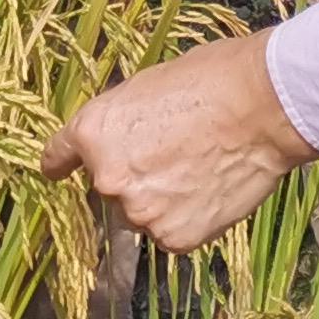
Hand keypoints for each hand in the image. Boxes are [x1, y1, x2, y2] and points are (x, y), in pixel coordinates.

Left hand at [38, 29, 318, 252]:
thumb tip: (121, 140)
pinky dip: (187, 218)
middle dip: (131, 176)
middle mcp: (107, 178)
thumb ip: (122, 123)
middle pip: (108, 188)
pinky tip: (210, 190)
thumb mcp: (147, 87)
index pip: (58, 157)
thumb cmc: (211, 81)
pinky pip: (171, 232)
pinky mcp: (173, 237)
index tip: (55, 172)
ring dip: (159, 201)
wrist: (262, 107)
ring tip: (199, 169)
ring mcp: (140, 212)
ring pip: (140, 213)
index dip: (60, 163)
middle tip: (173, 154)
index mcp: (93, 132)